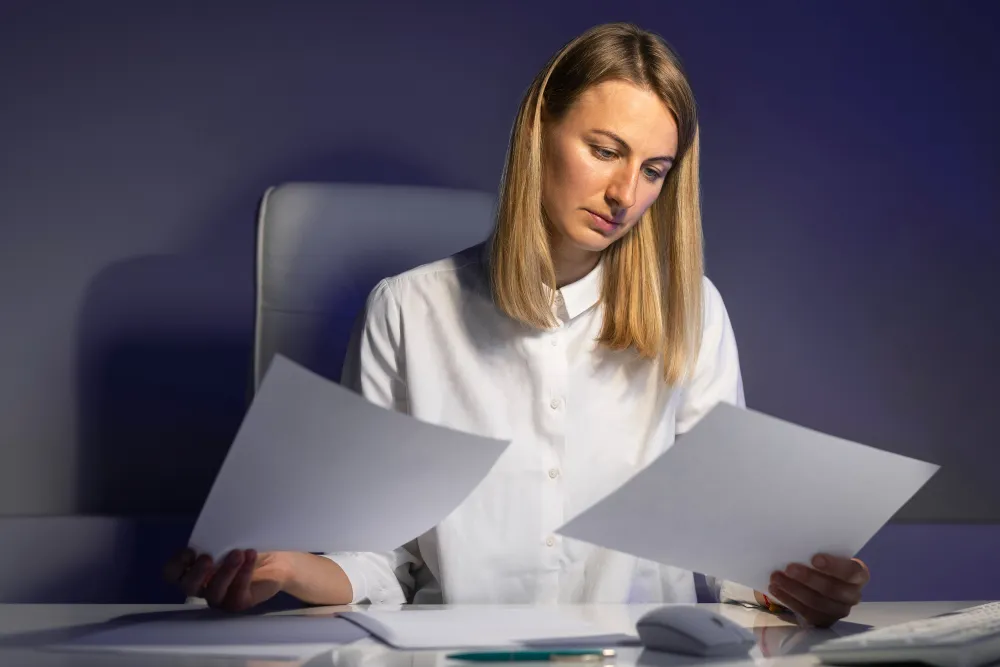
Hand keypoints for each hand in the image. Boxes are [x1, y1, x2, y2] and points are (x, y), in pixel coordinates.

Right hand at [162, 548, 289, 611]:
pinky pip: (238, 593)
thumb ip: (216, 536)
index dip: (176, 565)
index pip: (172, 574)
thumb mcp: (229, 538)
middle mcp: (203, 587)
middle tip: (208, 558)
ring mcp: (221, 598)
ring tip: (238, 553)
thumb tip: (214, 523)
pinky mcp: (240, 602)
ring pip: (214, 593)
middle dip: (197, 573)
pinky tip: (250, 556)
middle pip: (188, 587)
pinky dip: (244, 573)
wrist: (277, 559)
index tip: (190, 551)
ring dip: (225, 572)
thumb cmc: (246, 546)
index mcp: (194, 570)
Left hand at [766, 554, 869, 627]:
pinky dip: (788, 600)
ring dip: (794, 589)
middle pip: (833, 589)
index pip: (852, 571)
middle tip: (789, 568)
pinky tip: (775, 589)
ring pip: (817, 603)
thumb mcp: (825, 555)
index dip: (834, 566)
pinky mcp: (824, 621)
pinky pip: (806, 612)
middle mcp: (852, 595)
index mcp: (858, 575)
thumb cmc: (821, 563)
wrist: (817, 583)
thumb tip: (795, 542)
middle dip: (809, 578)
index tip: (814, 559)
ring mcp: (839, 610)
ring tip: (776, 578)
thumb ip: (817, 551)